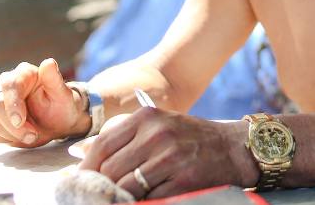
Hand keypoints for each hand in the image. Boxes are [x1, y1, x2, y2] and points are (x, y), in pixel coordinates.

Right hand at [0, 57, 87, 147]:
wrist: (58, 123)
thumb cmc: (62, 106)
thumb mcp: (63, 94)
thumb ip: (54, 79)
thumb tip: (49, 62)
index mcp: (24, 73)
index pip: (9, 85)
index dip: (12, 104)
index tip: (19, 121)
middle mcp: (6, 85)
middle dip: (15, 126)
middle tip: (33, 135)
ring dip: (12, 134)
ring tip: (32, 135)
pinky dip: (6, 139)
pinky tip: (21, 136)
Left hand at [78, 107, 258, 199]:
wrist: (232, 148)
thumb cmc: (189, 138)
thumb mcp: (157, 126)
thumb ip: (123, 138)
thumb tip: (81, 155)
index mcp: (146, 117)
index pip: (102, 146)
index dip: (86, 169)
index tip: (81, 182)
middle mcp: (156, 134)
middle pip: (110, 169)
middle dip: (100, 186)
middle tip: (98, 195)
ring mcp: (170, 157)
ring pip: (125, 187)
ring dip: (119, 197)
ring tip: (118, 199)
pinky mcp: (183, 180)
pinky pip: (148, 199)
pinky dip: (142, 202)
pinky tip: (144, 199)